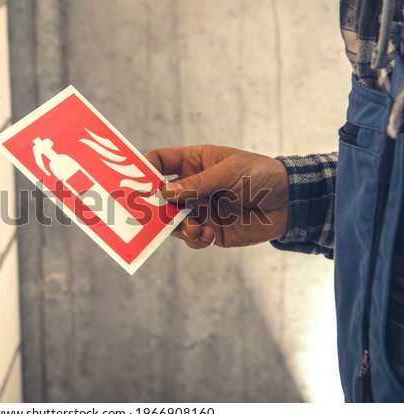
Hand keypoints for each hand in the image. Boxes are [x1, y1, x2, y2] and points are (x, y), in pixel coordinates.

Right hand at [146, 145, 288, 248]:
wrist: (290, 202)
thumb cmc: (261, 175)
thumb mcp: (229, 172)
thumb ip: (197, 183)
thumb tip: (165, 192)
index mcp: (194, 163)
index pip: (161, 162)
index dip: (146, 170)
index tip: (137, 182)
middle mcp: (192, 187)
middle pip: (160, 195)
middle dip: (154, 205)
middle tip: (149, 213)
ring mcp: (199, 209)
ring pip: (172, 220)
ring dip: (177, 225)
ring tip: (192, 225)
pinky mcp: (210, 230)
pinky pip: (192, 237)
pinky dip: (195, 238)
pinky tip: (207, 233)